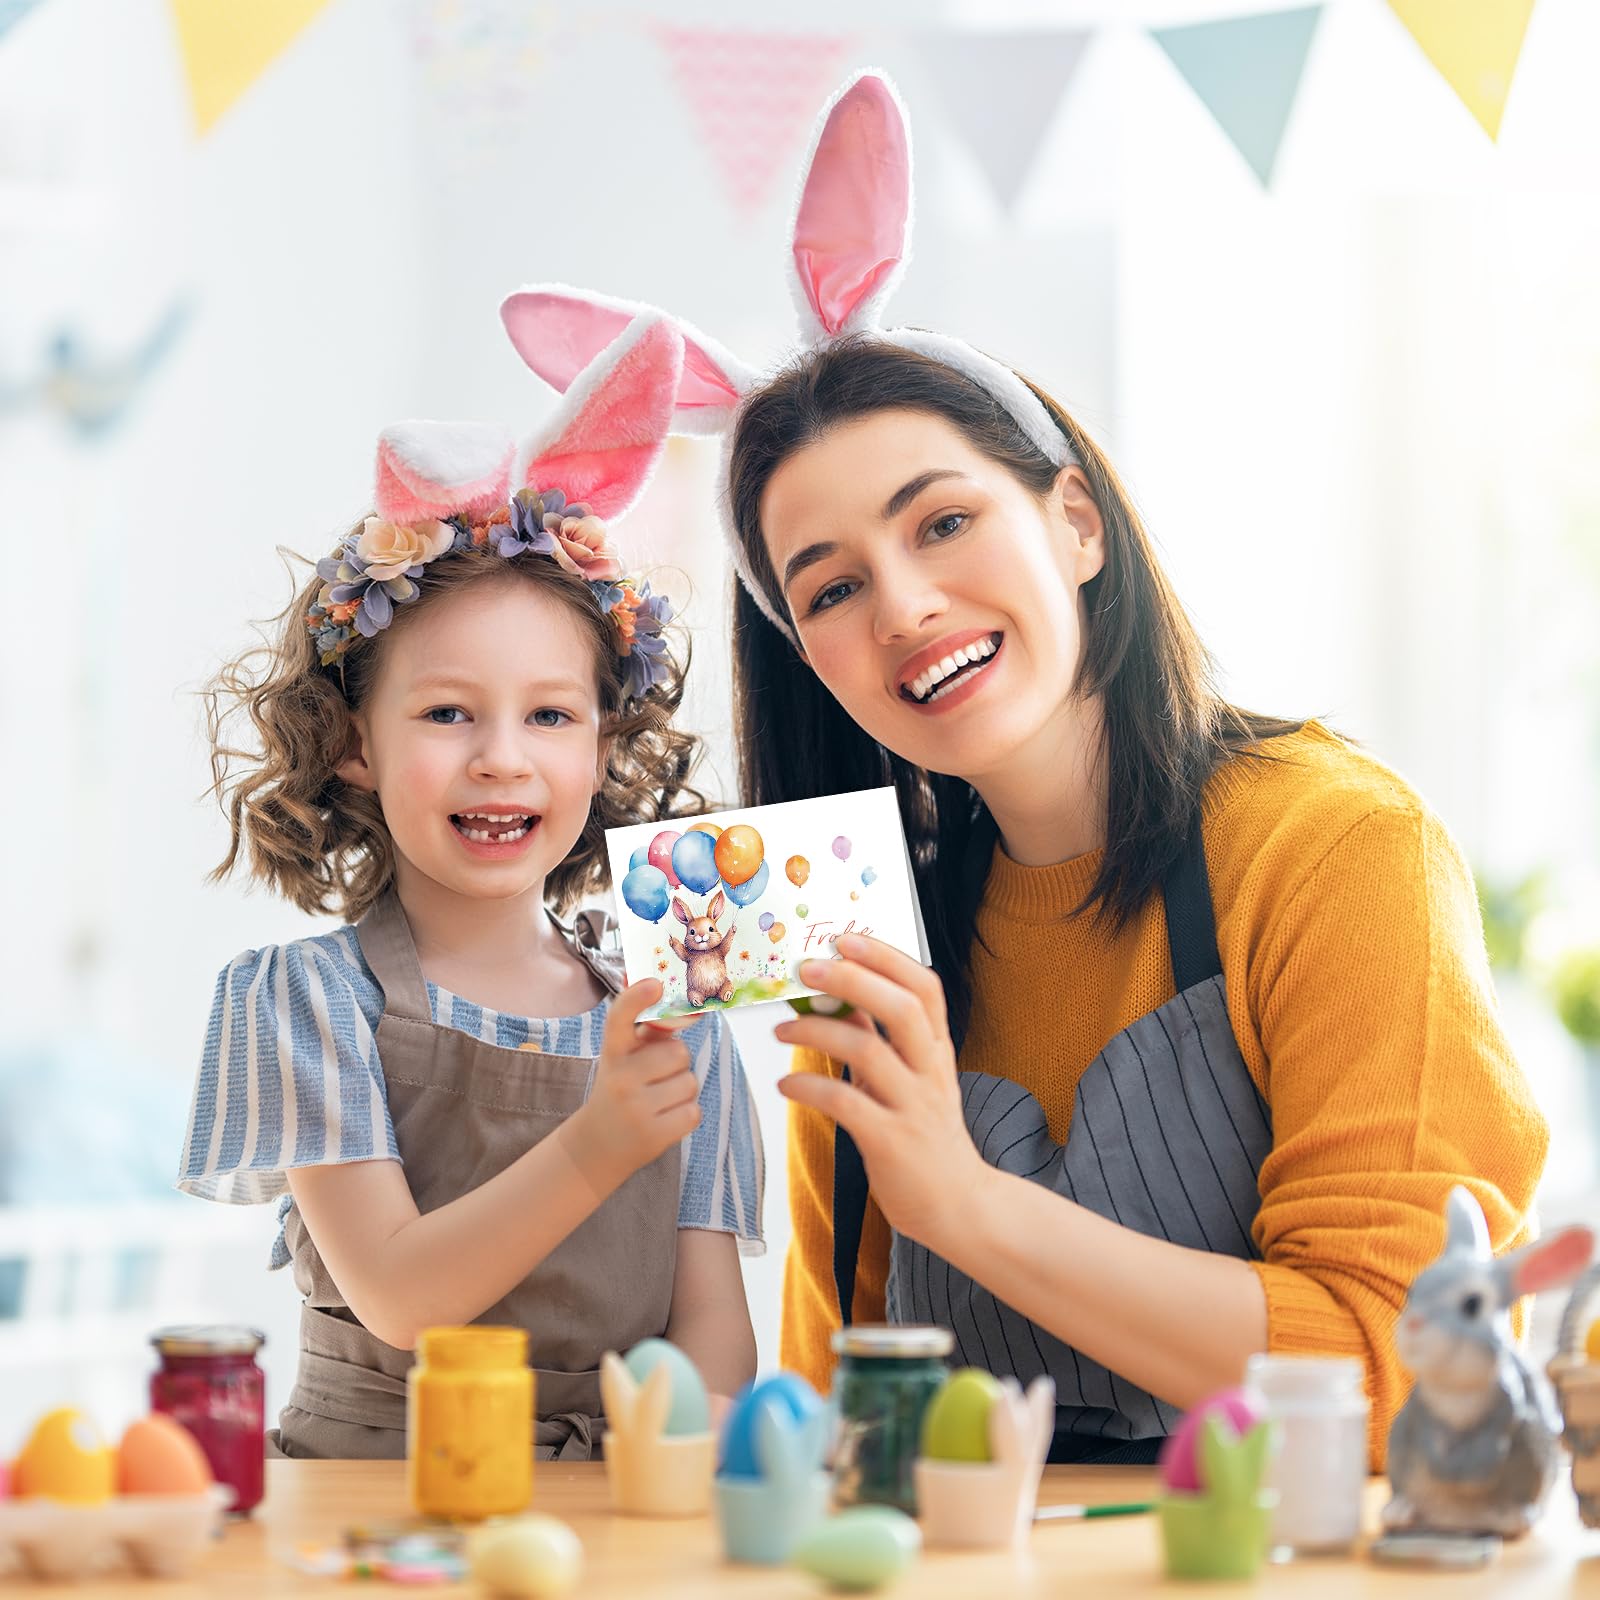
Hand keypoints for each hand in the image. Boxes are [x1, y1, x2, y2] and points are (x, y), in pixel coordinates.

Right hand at [559, 980, 700, 1197]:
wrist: (598, 1144)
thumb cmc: (622, 1087)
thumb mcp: (626, 1056)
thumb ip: (650, 1029)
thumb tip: (684, 1004)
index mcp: (613, 1052)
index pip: (620, 1018)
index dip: (637, 998)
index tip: (654, 984)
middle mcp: (620, 1078)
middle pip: (678, 1053)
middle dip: (676, 1064)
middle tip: (656, 1077)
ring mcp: (635, 1108)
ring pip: (690, 1082)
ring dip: (682, 1090)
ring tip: (658, 1100)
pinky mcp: (653, 1135)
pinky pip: (693, 1111)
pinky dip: (685, 1114)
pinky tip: (663, 1119)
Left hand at [775, 935, 987, 1249]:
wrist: (960, 1206)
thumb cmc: (928, 1137)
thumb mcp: (915, 1079)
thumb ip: (883, 1039)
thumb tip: (841, 995)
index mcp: (938, 1051)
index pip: (925, 988)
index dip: (887, 958)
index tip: (847, 939)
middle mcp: (930, 1073)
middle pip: (901, 1009)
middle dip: (853, 980)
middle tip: (806, 968)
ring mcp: (914, 1107)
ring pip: (868, 1052)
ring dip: (817, 1031)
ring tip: (781, 1028)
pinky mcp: (891, 1143)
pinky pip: (846, 1104)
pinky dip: (809, 1086)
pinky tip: (786, 1084)